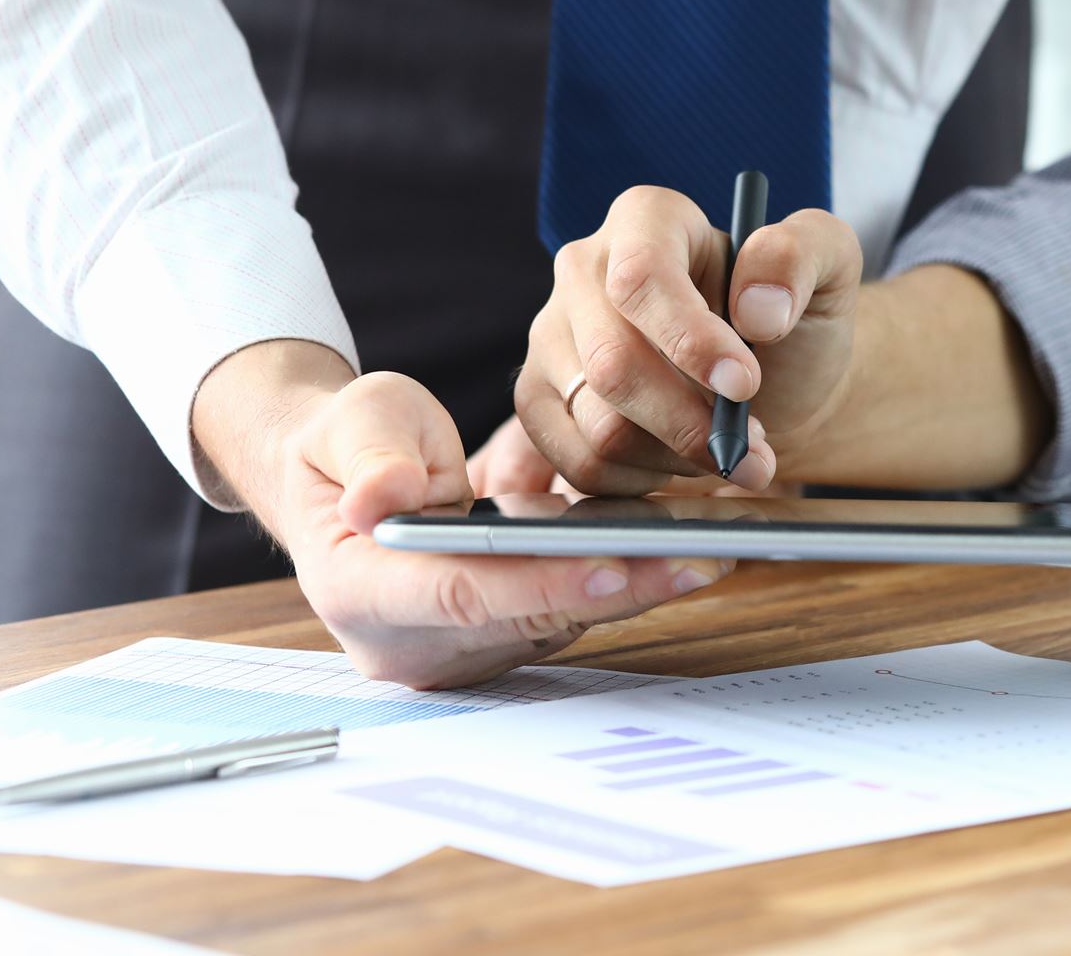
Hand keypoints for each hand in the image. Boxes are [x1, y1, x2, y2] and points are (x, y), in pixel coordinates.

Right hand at [193, 341, 727, 688]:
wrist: (350, 478)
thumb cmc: (347, 448)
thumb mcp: (349, 425)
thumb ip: (370, 457)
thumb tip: (385, 497)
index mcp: (363, 594)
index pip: (459, 596)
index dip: (538, 585)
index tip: (610, 566)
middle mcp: (420, 642)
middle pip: (533, 617)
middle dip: (624, 587)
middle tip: (705, 556)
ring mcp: (471, 646)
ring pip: (570, 617)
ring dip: (647, 581)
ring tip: (724, 541)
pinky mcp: (515, 632)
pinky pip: (581, 604)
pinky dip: (636, 569)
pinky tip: (698, 534)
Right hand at [516, 186, 862, 494]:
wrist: (770, 380)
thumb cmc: (792, 318)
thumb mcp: (829, 265)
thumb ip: (802, 255)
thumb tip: (757, 306)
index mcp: (646, 219)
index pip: (641, 277)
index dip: (689, 340)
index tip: (743, 385)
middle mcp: (583, 268)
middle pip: (612, 364)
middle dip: (691, 422)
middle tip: (753, 447)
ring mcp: (552, 336)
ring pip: (598, 423)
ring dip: (677, 458)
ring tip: (729, 453)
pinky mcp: (539, 398)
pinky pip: (577, 462)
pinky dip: (642, 481)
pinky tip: (679, 464)